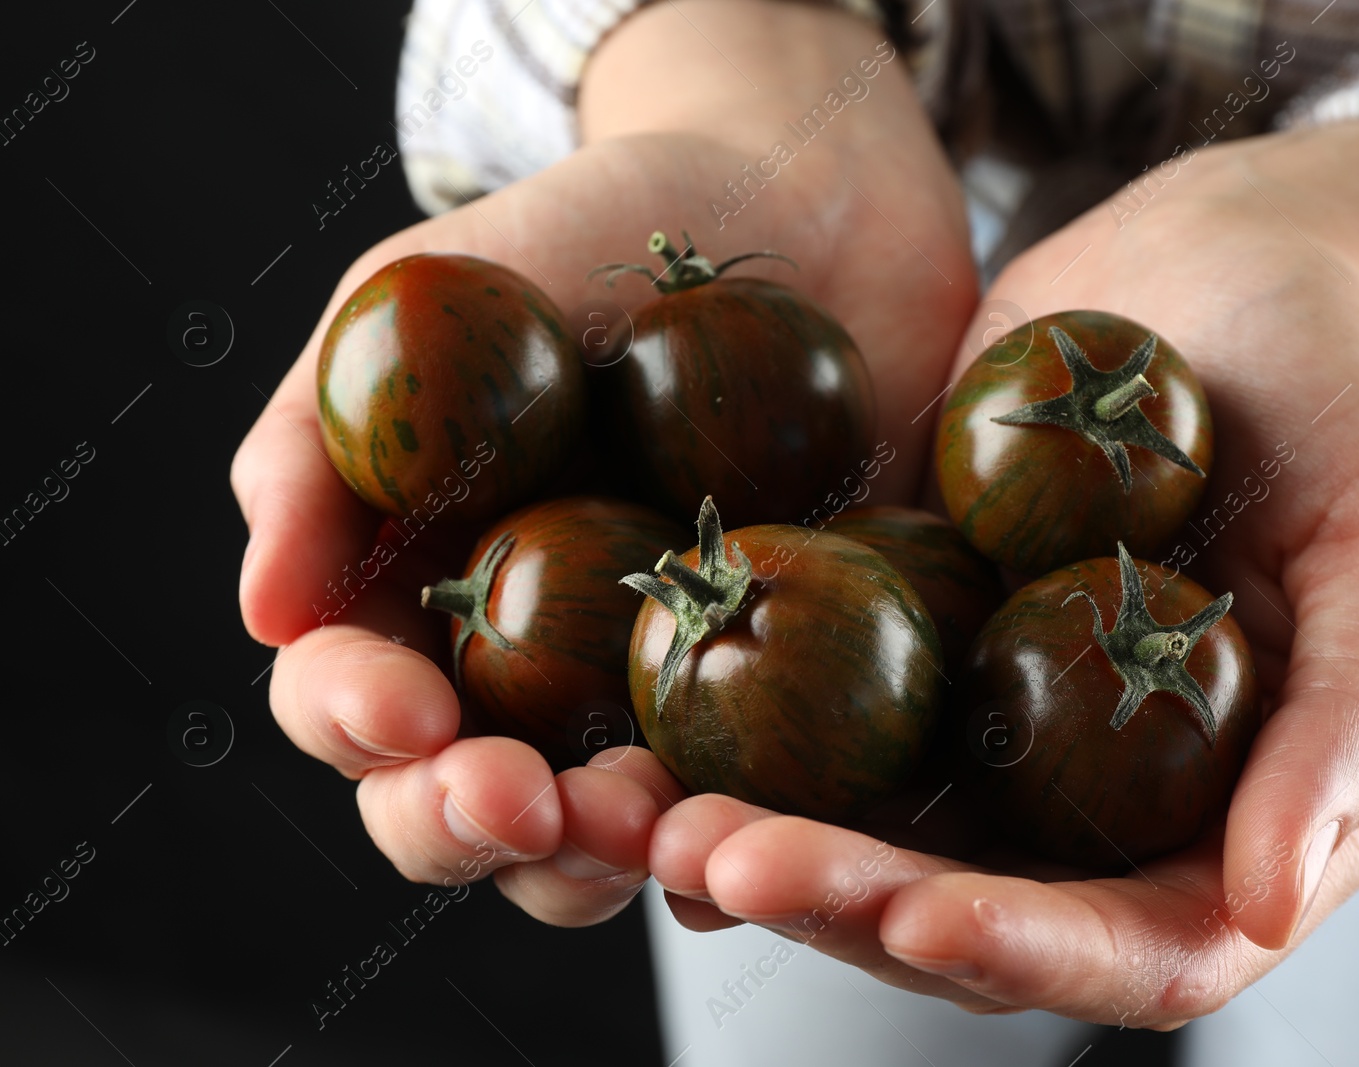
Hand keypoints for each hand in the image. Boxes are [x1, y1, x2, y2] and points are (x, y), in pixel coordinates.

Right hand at [230, 0, 974, 923]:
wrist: (793, 200)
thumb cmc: (585, 232)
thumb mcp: (423, 293)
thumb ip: (326, 438)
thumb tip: (267, 608)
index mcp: (416, 594)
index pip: (351, 700)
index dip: (358, 724)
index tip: (407, 712)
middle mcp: (526, 673)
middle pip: (466, 808)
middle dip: (470, 826)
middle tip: (515, 804)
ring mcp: (657, 692)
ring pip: (609, 837)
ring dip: (608, 855)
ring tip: (641, 820)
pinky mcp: (789, 695)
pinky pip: (768, 794)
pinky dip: (758, 828)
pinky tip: (770, 824)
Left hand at [649, 119, 1358, 1022]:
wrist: (1224, 265)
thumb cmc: (1352, 394)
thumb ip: (1357, 727)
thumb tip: (1276, 903)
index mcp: (1234, 818)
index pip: (1136, 945)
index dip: (1029, 954)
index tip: (918, 920)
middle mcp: (1096, 804)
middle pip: (965, 907)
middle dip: (840, 898)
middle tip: (716, 857)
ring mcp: (989, 729)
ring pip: (863, 830)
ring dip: (753, 839)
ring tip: (638, 813)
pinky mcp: (903, 643)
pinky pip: (807, 715)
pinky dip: (725, 735)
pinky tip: (634, 730)